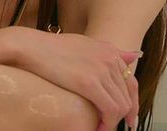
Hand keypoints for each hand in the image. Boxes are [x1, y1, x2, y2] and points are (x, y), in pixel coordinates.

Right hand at [9, 26, 139, 130]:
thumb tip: (136, 56)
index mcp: (109, 50)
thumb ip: (109, 52)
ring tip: (99, 127)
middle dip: (122, 115)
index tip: (129, 118)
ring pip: (121, 106)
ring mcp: (101, 69)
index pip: (131, 82)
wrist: (31, 46)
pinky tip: (97, 127)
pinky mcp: (89, 82)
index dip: (132, 103)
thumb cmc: (51, 47)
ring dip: (112, 122)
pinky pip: (110, 110)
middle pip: (128, 96)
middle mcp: (109, 58)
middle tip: (107, 126)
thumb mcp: (84, 44)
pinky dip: (107, 123)